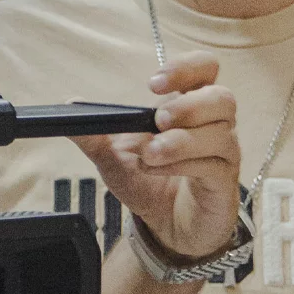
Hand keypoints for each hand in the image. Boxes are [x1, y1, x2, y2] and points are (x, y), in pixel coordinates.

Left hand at [71, 51, 239, 260]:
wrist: (165, 225)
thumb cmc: (148, 180)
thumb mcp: (112, 156)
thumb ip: (93, 133)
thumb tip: (69, 105)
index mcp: (189, 104)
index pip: (205, 68)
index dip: (185, 68)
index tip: (153, 84)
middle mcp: (213, 123)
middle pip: (222, 97)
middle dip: (189, 106)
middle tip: (158, 120)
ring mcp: (223, 152)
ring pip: (220, 132)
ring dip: (181, 140)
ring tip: (150, 155)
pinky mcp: (224, 181)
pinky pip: (213, 164)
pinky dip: (183, 165)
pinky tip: (158, 169)